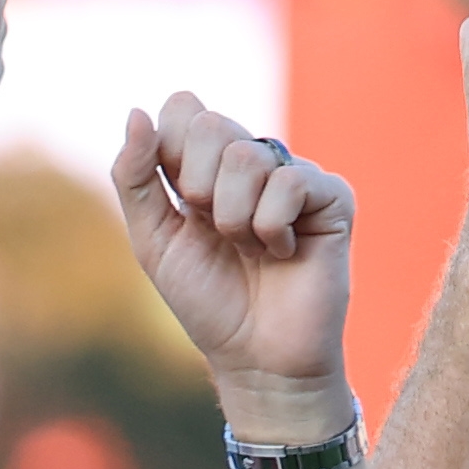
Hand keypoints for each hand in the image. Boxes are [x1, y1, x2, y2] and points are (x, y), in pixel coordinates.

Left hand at [108, 92, 357, 405]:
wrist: (257, 359)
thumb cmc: (208, 302)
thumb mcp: (152, 238)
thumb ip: (134, 176)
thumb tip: (136, 111)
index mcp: (208, 163)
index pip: (183, 109)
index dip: (170, 155)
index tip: (183, 207)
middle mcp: (254, 162)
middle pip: (210, 124)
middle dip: (198, 188)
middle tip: (216, 231)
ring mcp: (295, 177)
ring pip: (248, 155)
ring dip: (235, 217)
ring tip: (251, 249)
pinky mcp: (333, 200)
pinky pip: (291, 183)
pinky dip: (272, 228)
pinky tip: (285, 253)